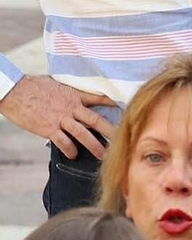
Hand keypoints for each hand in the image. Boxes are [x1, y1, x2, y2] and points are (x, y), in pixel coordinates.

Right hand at [0, 75, 116, 157]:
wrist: (15, 91)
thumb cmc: (33, 85)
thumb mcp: (56, 84)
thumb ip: (68, 91)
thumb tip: (73, 92)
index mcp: (74, 95)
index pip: (98, 99)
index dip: (113, 105)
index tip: (127, 110)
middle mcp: (71, 107)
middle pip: (96, 120)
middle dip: (111, 131)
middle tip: (123, 140)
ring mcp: (60, 118)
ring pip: (83, 133)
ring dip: (94, 145)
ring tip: (104, 155)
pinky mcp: (48, 127)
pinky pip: (62, 141)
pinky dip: (69, 149)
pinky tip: (74, 155)